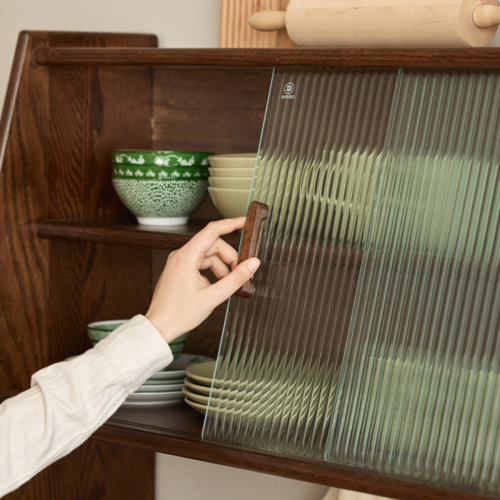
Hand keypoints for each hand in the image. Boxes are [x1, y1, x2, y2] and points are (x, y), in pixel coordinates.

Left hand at [145, 217, 260, 343]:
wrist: (159, 327)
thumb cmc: (179, 314)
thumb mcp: (213, 297)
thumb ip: (235, 279)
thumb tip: (252, 264)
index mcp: (186, 257)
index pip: (212, 230)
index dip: (231, 224)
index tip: (245, 221)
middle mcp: (181, 255)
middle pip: (213, 245)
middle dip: (229, 258)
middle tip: (239, 274)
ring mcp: (180, 262)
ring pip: (208, 255)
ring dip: (222, 267)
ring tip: (228, 284)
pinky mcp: (180, 269)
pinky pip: (201, 263)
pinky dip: (213, 271)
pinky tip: (217, 285)